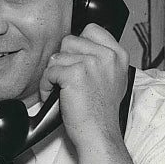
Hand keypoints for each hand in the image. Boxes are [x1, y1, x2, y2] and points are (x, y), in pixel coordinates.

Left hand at [41, 24, 129, 147]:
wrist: (99, 133)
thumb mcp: (113, 79)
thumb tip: (82, 48)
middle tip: (66, 79)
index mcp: (118, 55)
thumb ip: (102, 60)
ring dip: (53, 74)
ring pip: (57, 56)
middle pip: (69, 41)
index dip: (78, 45)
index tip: (76, 61)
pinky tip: (56, 96)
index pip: (91, 29)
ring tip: (61, 90)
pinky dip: (46, 85)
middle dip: (63, 60)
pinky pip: (49, 71)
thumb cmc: (102, 113)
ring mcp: (91, 63)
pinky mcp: (75, 74)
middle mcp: (107, 56)